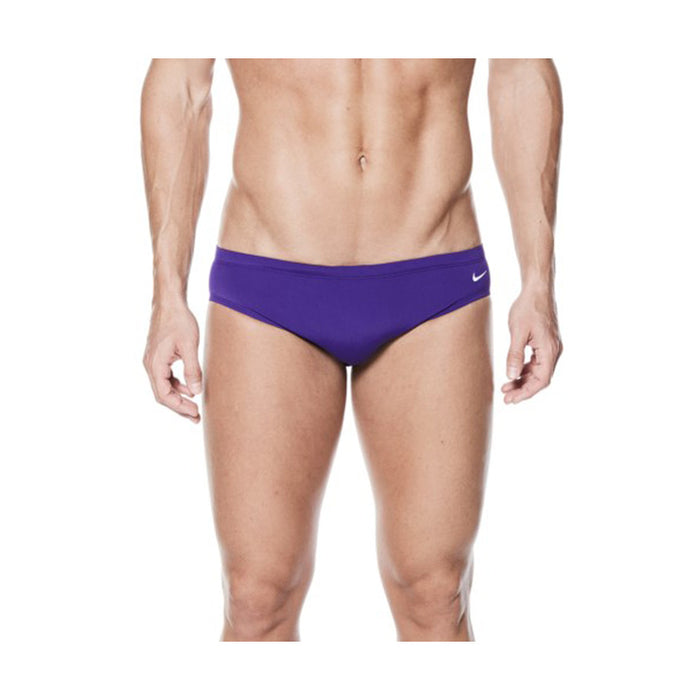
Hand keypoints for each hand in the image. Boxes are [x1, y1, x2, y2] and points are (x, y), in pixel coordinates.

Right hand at [143, 300, 202, 422]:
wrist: (169, 302)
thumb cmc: (179, 320)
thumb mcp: (190, 345)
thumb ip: (192, 370)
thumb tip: (195, 392)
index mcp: (155, 364)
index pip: (164, 395)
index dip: (179, 407)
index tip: (195, 413)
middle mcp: (150, 365)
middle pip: (162, 394)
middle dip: (179, 407)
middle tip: (196, 417)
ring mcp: (152, 361)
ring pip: (163, 387)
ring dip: (178, 398)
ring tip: (194, 408)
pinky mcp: (158, 356)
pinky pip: (165, 377)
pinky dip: (176, 385)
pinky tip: (189, 389)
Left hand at [502, 286, 562, 403]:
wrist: (537, 289)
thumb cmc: (527, 307)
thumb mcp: (517, 332)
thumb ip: (514, 355)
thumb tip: (511, 376)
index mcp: (549, 350)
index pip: (541, 380)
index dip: (526, 392)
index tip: (512, 400)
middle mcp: (554, 351)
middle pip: (540, 378)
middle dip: (523, 389)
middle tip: (506, 398)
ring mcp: (551, 347)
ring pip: (538, 371)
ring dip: (523, 380)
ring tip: (506, 387)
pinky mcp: (545, 342)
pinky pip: (537, 362)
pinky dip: (526, 370)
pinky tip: (514, 373)